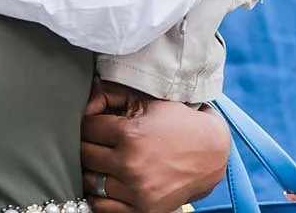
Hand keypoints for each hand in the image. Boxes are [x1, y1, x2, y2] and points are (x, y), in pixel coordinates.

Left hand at [81, 80, 229, 212]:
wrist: (211, 153)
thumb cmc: (178, 123)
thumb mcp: (149, 101)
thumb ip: (112, 93)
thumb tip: (86, 97)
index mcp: (130, 134)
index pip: (86, 128)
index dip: (89, 122)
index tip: (96, 123)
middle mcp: (131, 165)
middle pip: (84, 155)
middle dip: (88, 144)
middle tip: (98, 141)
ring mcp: (136, 191)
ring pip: (90, 182)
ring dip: (93, 170)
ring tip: (104, 161)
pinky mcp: (142, 210)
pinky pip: (102, 207)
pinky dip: (101, 195)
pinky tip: (110, 182)